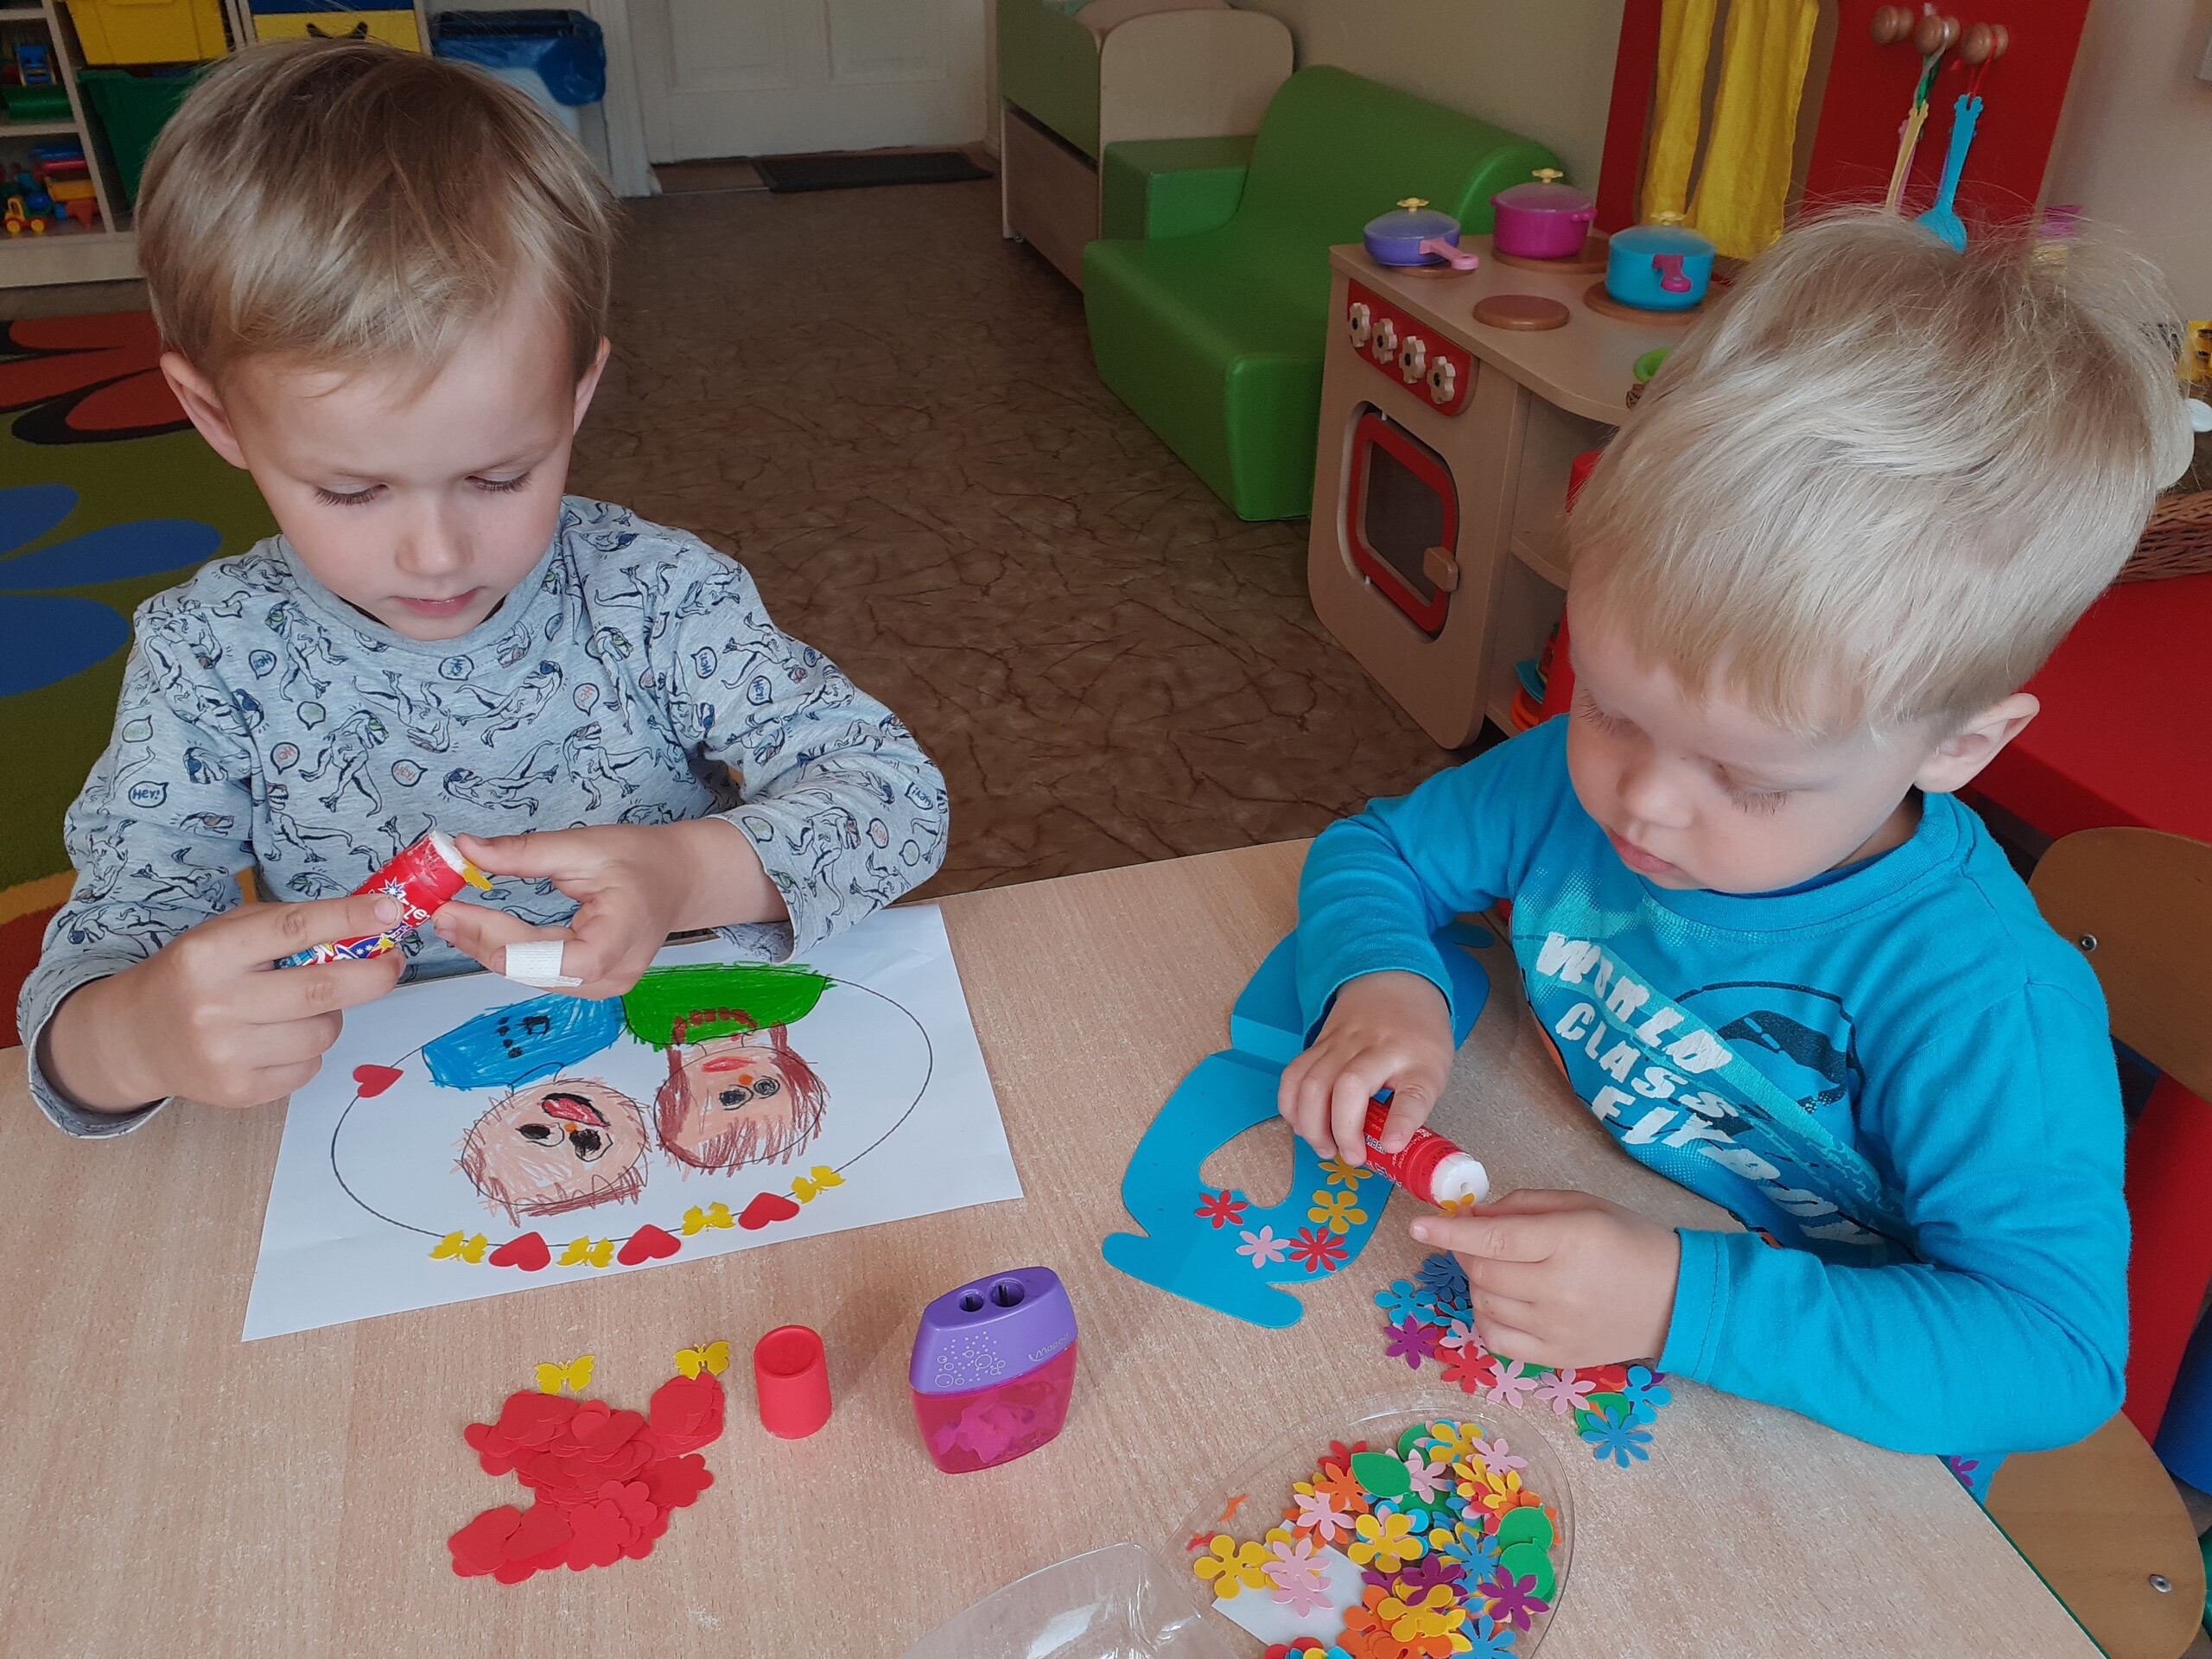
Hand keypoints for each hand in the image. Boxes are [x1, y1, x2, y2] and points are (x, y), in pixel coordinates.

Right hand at [41, 890, 408, 1110]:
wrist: (136, 1038)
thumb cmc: (195, 976)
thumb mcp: (225, 936)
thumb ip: (288, 926)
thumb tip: (368, 923)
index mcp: (211, 953)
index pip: (293, 929)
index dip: (349, 920)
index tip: (390, 913)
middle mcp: (215, 1004)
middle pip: (322, 989)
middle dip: (372, 975)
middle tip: (390, 964)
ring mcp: (226, 1053)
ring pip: (323, 1032)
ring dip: (332, 1016)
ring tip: (304, 1008)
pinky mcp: (239, 1091)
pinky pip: (309, 1067)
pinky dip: (309, 1051)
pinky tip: (280, 1040)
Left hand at [431, 820, 786, 999]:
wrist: (680, 879)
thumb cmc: (642, 859)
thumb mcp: (583, 846)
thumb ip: (523, 853)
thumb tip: (465, 848)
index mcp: (614, 941)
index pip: (537, 956)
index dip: (488, 935)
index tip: (449, 908)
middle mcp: (609, 976)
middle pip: (528, 971)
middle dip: (480, 940)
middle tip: (440, 912)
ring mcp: (603, 986)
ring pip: (531, 977)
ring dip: (489, 949)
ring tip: (454, 921)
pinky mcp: (593, 983)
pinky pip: (542, 974)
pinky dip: (510, 953)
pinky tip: (482, 933)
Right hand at [1276, 970, 1451, 1164]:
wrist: (1395, 983)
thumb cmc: (1418, 1037)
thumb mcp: (1434, 1071)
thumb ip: (1413, 1106)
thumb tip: (1387, 1149)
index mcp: (1417, 1059)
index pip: (1413, 1091)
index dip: (1402, 1121)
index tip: (1390, 1145)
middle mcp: (1378, 1048)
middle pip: (1351, 1086)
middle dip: (1342, 1129)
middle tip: (1350, 1157)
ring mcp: (1343, 1042)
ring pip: (1314, 1081)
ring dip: (1311, 1123)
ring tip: (1324, 1148)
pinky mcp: (1319, 1042)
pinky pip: (1295, 1073)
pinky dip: (1290, 1105)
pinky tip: (1301, 1124)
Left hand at [1411, 1189, 1679, 1368]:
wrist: (1675, 1298)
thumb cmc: (1627, 1241)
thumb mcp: (1579, 1206)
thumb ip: (1521, 1207)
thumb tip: (1470, 1217)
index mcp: (1568, 1242)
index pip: (1492, 1240)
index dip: (1448, 1232)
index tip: (1418, 1225)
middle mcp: (1559, 1289)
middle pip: (1481, 1273)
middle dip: (1465, 1252)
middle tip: (1477, 1242)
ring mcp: (1557, 1329)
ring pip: (1483, 1304)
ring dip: (1477, 1283)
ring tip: (1503, 1271)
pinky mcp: (1557, 1358)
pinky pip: (1497, 1340)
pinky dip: (1486, 1318)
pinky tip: (1503, 1303)